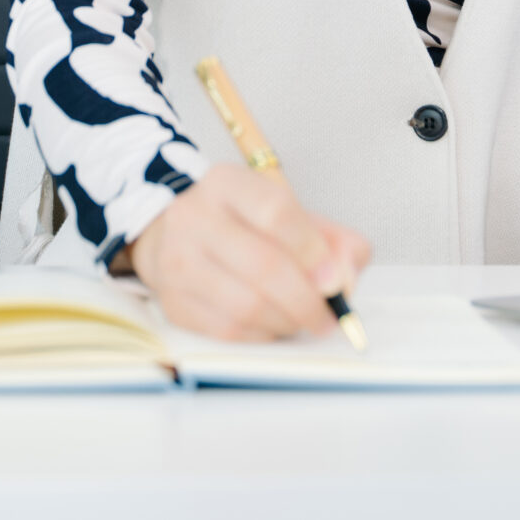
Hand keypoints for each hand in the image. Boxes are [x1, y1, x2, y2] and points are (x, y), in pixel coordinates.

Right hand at [122, 165, 370, 340]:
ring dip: (287, 322)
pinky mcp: (172, 301)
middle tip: (328, 316)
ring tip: (303, 321)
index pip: (276, 212)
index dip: (312, 250)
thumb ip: (332, 238)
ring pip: (245, 306)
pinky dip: (262, 335)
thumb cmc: (243, 225)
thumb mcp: (287, 213)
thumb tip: (347, 275)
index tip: (334, 280)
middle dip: (306, 300)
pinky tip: (274, 326)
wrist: (174, 234)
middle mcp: (195, 217)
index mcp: (227, 184)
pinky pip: (227, 330)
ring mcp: (177, 261)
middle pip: (263, 266)